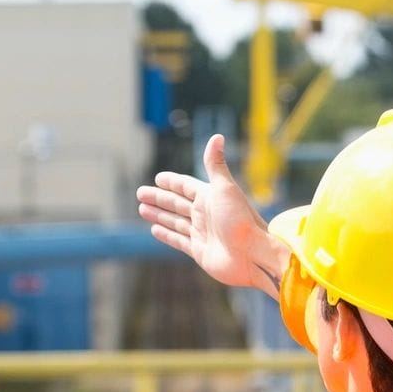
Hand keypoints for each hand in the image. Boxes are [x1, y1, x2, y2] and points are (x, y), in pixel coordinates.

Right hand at [135, 135, 287, 293]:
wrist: (252, 255)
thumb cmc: (241, 220)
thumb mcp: (225, 188)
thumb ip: (216, 164)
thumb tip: (217, 136)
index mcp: (210, 197)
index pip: (185, 186)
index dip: (172, 182)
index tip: (158, 178)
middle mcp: (205, 214)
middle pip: (176, 203)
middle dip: (159, 198)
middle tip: (140, 193)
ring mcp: (202, 233)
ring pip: (175, 221)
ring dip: (159, 215)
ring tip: (142, 209)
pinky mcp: (199, 251)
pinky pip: (178, 240)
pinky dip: (166, 234)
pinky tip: (155, 229)